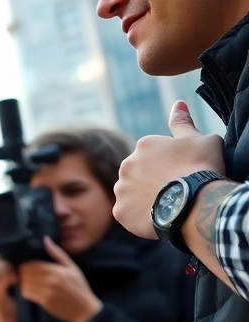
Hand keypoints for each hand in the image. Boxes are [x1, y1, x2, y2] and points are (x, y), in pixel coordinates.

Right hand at [0, 248, 18, 321]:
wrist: (5, 315)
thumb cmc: (3, 292)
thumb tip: (2, 247)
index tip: (3, 255)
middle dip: (2, 259)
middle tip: (10, 267)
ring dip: (8, 268)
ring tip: (14, 274)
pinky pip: (4, 278)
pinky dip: (12, 277)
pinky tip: (15, 281)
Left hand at [18, 238, 102, 321]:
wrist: (85, 310)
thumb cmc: (79, 287)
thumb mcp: (72, 267)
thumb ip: (57, 253)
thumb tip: (45, 239)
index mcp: (57, 270)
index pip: (31, 264)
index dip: (25, 265)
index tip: (27, 268)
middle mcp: (51, 280)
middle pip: (25, 273)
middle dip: (23, 274)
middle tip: (26, 276)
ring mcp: (47, 292)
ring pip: (24, 283)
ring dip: (23, 283)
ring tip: (28, 283)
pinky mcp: (45, 302)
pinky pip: (27, 293)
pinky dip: (26, 292)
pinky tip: (31, 291)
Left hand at [114, 101, 224, 238]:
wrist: (197, 200)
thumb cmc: (202, 167)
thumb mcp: (200, 139)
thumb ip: (183, 122)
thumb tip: (177, 104)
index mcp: (143, 146)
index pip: (154, 156)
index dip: (171, 167)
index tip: (182, 174)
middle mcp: (126, 164)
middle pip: (140, 174)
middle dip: (153, 181)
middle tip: (174, 190)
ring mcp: (121, 189)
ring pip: (132, 194)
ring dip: (145, 198)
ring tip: (167, 205)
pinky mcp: (120, 212)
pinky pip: (129, 214)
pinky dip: (141, 217)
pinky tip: (158, 217)